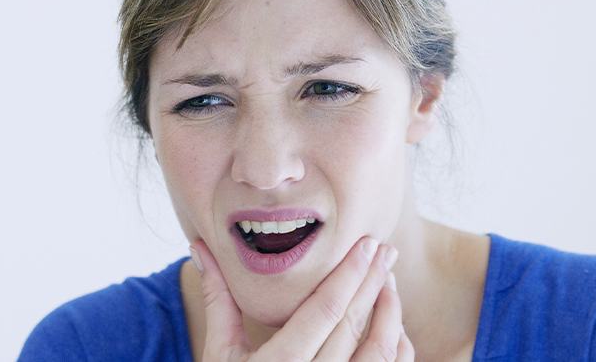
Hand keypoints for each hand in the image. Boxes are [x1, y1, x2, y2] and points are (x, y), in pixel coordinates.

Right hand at [191, 236, 413, 360]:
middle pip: (353, 324)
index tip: (366, 244)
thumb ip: (218, 300)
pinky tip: (392, 323)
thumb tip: (200, 247)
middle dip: (373, 282)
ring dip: (389, 312)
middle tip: (385, 249)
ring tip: (389, 279)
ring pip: (379, 351)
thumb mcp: (219, 354)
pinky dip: (396, 347)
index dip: (349, 274)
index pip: (324, 311)